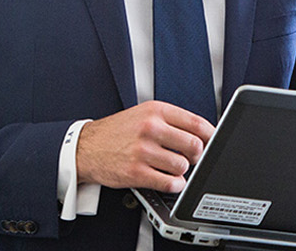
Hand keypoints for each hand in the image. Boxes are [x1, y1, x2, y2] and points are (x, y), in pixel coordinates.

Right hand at [75, 101, 215, 192]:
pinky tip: (169, 180)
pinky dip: (174, 185)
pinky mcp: (136, 172)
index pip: (197, 123)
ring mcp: (143, 151)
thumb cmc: (117, 132)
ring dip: (182, 171)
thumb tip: (203, 134)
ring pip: (183, 166)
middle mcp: (150, 128)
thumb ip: (171, 122)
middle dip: (197, 155)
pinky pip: (169, 183)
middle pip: (194, 145)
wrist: (85, 147)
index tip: (211, 143)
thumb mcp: (144, 115)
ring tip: (172, 168)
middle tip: (192, 158)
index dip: (210, 136)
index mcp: (156, 111)